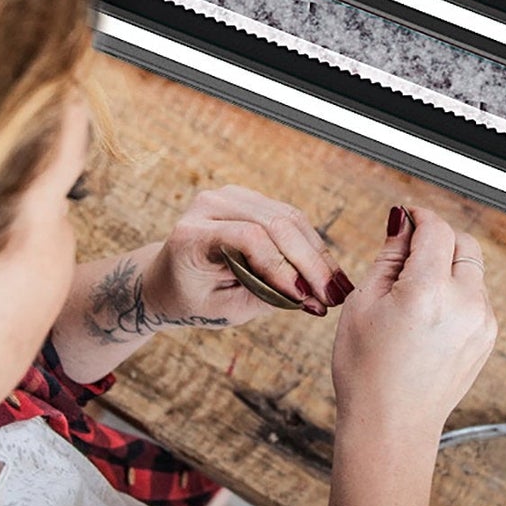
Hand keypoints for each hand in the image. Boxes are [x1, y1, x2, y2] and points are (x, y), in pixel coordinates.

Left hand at [146, 185, 353, 324]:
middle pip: (275, 223)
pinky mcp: (250, 198)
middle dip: (310, 262)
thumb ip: (265, 300)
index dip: (281, 266)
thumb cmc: (190, 298)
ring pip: (290, 218)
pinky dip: (311, 245)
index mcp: (192, 234)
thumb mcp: (222, 310)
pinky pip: (290, 217)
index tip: (306, 297)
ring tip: (337, 287)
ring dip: (317, 254)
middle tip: (334, 295)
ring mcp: (231, 195)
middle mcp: (211, 204)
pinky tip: (326, 270)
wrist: (169, 276)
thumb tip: (313, 298)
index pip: (247, 237)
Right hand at [331, 204, 497, 445]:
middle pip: (462, 243)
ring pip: (472, 269)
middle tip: (409, 251)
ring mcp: (482, 321)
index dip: (419, 217)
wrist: (391, 427)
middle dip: (438, 239)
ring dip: (448, 266)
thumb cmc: (367, 372)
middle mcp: (465, 303)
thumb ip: (389, 256)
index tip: (406, 217)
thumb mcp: (363, 303)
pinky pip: (477, 296)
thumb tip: (402, 222)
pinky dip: (458, 292)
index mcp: (429, 291)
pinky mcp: (488, 336)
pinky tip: (428, 316)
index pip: (436, 230)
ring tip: (413, 294)